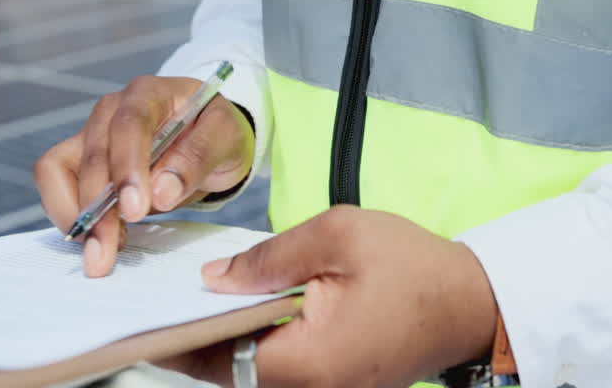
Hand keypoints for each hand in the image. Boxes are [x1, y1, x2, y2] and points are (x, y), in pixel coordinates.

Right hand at [33, 75, 253, 276]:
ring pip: (59, 170)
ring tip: (100, 252)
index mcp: (149, 94)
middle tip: (108, 254)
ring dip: (76, 216)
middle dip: (99, 211)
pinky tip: (100, 238)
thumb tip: (161, 192)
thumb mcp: (226, 138)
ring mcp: (91, 133)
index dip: (128, 168)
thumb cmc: (214, 132)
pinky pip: (55, 184)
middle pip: (94, 157)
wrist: (205, 137)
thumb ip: (197, 158)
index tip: (136, 210)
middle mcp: (111, 109)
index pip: (130, 126)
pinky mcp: (78, 159)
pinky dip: (69, 214)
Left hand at [162, 206, 499, 387]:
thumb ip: (269, 257)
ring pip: (249, 375)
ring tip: (200, 301)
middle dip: (194, 337)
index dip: (174, 337)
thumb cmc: (413, 267)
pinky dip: (253, 345)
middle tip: (162, 301)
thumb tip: (211, 279)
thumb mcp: (338, 236)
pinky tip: (244, 312)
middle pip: (227, 373)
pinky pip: (277, 373)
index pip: (216, 358)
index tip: (139, 317)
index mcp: (305, 363)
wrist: (473, 303)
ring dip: (223, 341)